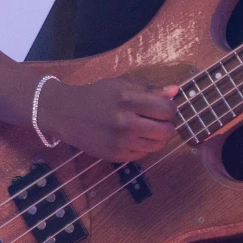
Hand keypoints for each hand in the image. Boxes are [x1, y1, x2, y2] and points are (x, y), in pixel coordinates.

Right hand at [39, 73, 179, 163]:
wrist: (67, 114)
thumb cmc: (97, 96)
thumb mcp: (121, 85)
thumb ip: (149, 89)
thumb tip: (176, 91)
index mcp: (127, 99)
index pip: (167, 109)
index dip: (170, 109)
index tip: (162, 108)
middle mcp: (125, 122)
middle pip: (167, 130)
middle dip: (166, 125)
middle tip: (157, 120)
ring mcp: (120, 142)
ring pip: (158, 145)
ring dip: (157, 137)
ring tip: (146, 129)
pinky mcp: (116, 156)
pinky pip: (143, 154)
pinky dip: (143, 146)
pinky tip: (132, 137)